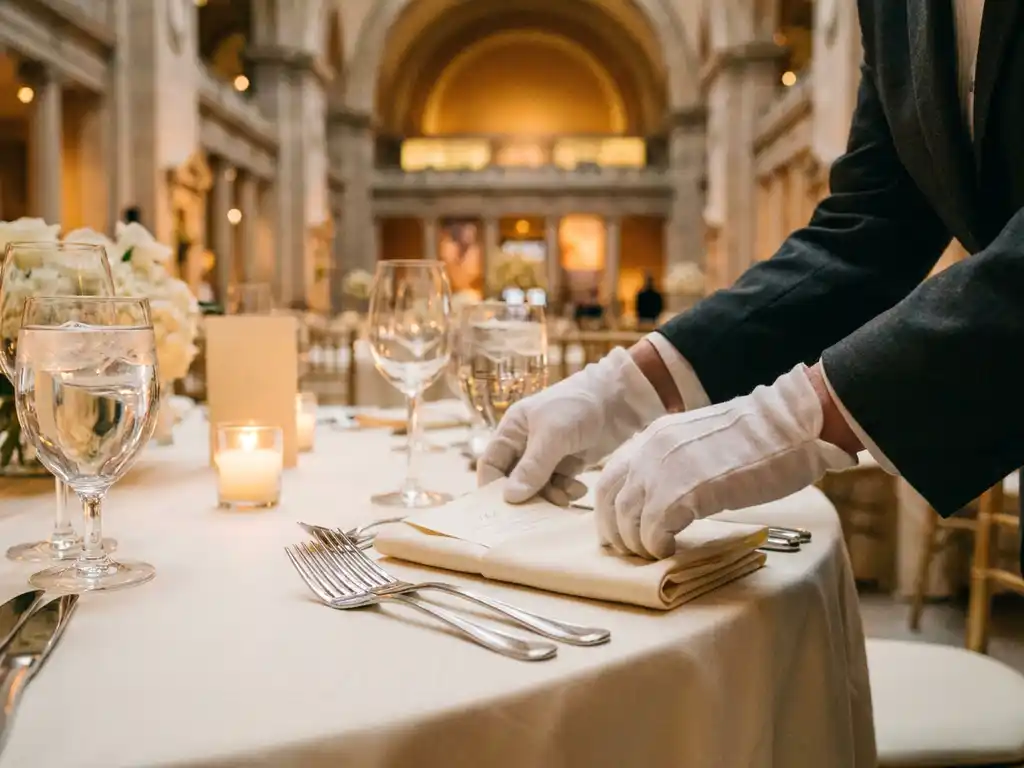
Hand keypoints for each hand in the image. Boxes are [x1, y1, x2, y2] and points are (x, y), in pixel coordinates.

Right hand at [477, 347, 665, 504]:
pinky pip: (559, 485)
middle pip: (514, 480)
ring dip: (549, 496)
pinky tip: (579, 489)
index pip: (491, 465)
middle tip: (537, 514)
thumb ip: (532, 467)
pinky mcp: (569, 462)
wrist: (619, 397)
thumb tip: (510, 498)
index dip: (492, 488)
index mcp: (513, 430)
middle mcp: (526, 443)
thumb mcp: (552, 435)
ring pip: (538, 487)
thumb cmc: (578, 406)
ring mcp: (548, 454)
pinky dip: (566, 491)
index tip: (502, 512)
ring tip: (565, 498)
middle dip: (525, 497)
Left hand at [595, 364, 855, 558]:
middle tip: (635, 553)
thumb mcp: (699, 444)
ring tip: (659, 554)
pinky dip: (659, 547)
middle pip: (609, 501)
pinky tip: (674, 550)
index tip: (622, 533)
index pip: (608, 478)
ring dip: (639, 545)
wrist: (791, 425)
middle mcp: (649, 449)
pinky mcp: (685, 492)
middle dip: (617, 533)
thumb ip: (673, 463)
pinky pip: (654, 532)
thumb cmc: (759, 439)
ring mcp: (663, 469)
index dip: (609, 512)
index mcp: (652, 436)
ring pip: (627, 520)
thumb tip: (661, 498)